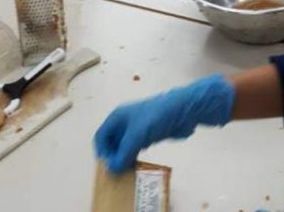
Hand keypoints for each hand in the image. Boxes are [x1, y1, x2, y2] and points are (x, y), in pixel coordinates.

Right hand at [94, 75, 234, 173]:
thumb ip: (123, 153)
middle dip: (112, 157)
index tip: (108, 166)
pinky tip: (137, 166)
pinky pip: (135, 149)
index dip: (101, 151)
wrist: (183, 110)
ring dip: (122, 158)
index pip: (101, 136)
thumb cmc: (157, 116)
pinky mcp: (148, 135)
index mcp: (118, 116)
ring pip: (123, 147)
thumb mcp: (137, 135)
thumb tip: (112, 169)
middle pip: (111, 142)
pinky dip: (133, 158)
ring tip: (126, 172)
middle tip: (117, 172)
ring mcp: (137, 129)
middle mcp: (125, 122)